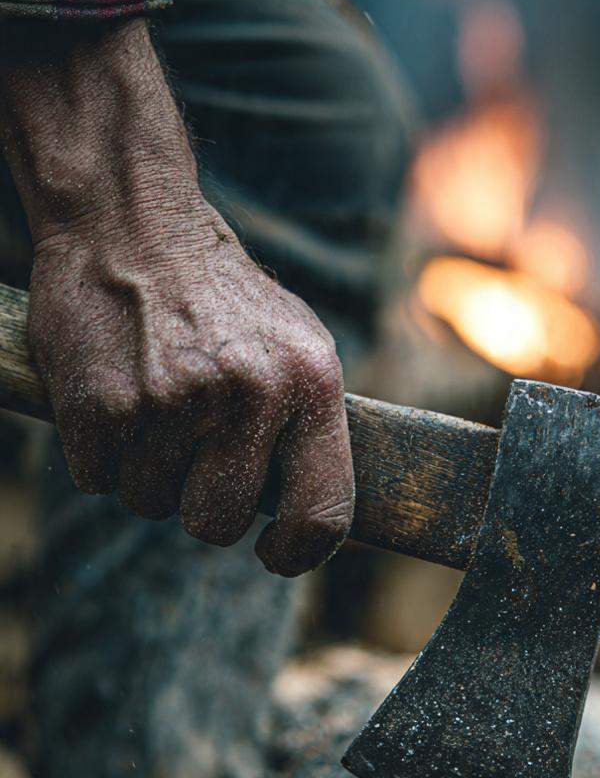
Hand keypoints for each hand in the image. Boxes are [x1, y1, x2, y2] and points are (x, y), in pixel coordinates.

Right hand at [0, 20, 353, 574]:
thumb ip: (310, 425)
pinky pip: (99, 480)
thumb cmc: (221, 298)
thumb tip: (319, 515)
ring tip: (153, 410)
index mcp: (309, 385)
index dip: (298, 553)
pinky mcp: (103, 406)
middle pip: (217, 522)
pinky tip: (114, 398)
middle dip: (200, 505)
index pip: (323, 513)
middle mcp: (247, 395)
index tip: (275, 554)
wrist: (133, 222)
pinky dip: (99, 454)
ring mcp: (172, 403)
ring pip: (151, 504)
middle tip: (192, 458)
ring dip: (146, 474)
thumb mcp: (297, 345)